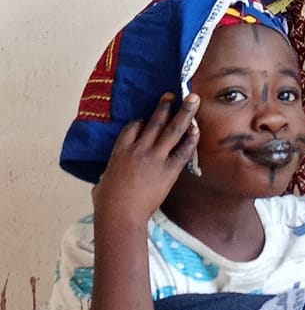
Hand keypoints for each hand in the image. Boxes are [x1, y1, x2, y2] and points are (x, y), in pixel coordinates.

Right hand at [92, 93, 199, 224]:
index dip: (141, 122)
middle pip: (155, 122)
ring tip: (193, 99)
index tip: (146, 120)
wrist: (120, 214)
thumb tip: (106, 179)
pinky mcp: (168, 170)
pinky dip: (190, 140)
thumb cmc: (106, 202)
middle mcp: (139, 148)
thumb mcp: (104, 180)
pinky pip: (182, 152)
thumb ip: (109, 174)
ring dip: (184, 113)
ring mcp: (155, 157)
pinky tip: (196, 130)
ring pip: (172, 129)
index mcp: (121, 149)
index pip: (133, 127)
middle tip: (172, 94)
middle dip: (165, 106)